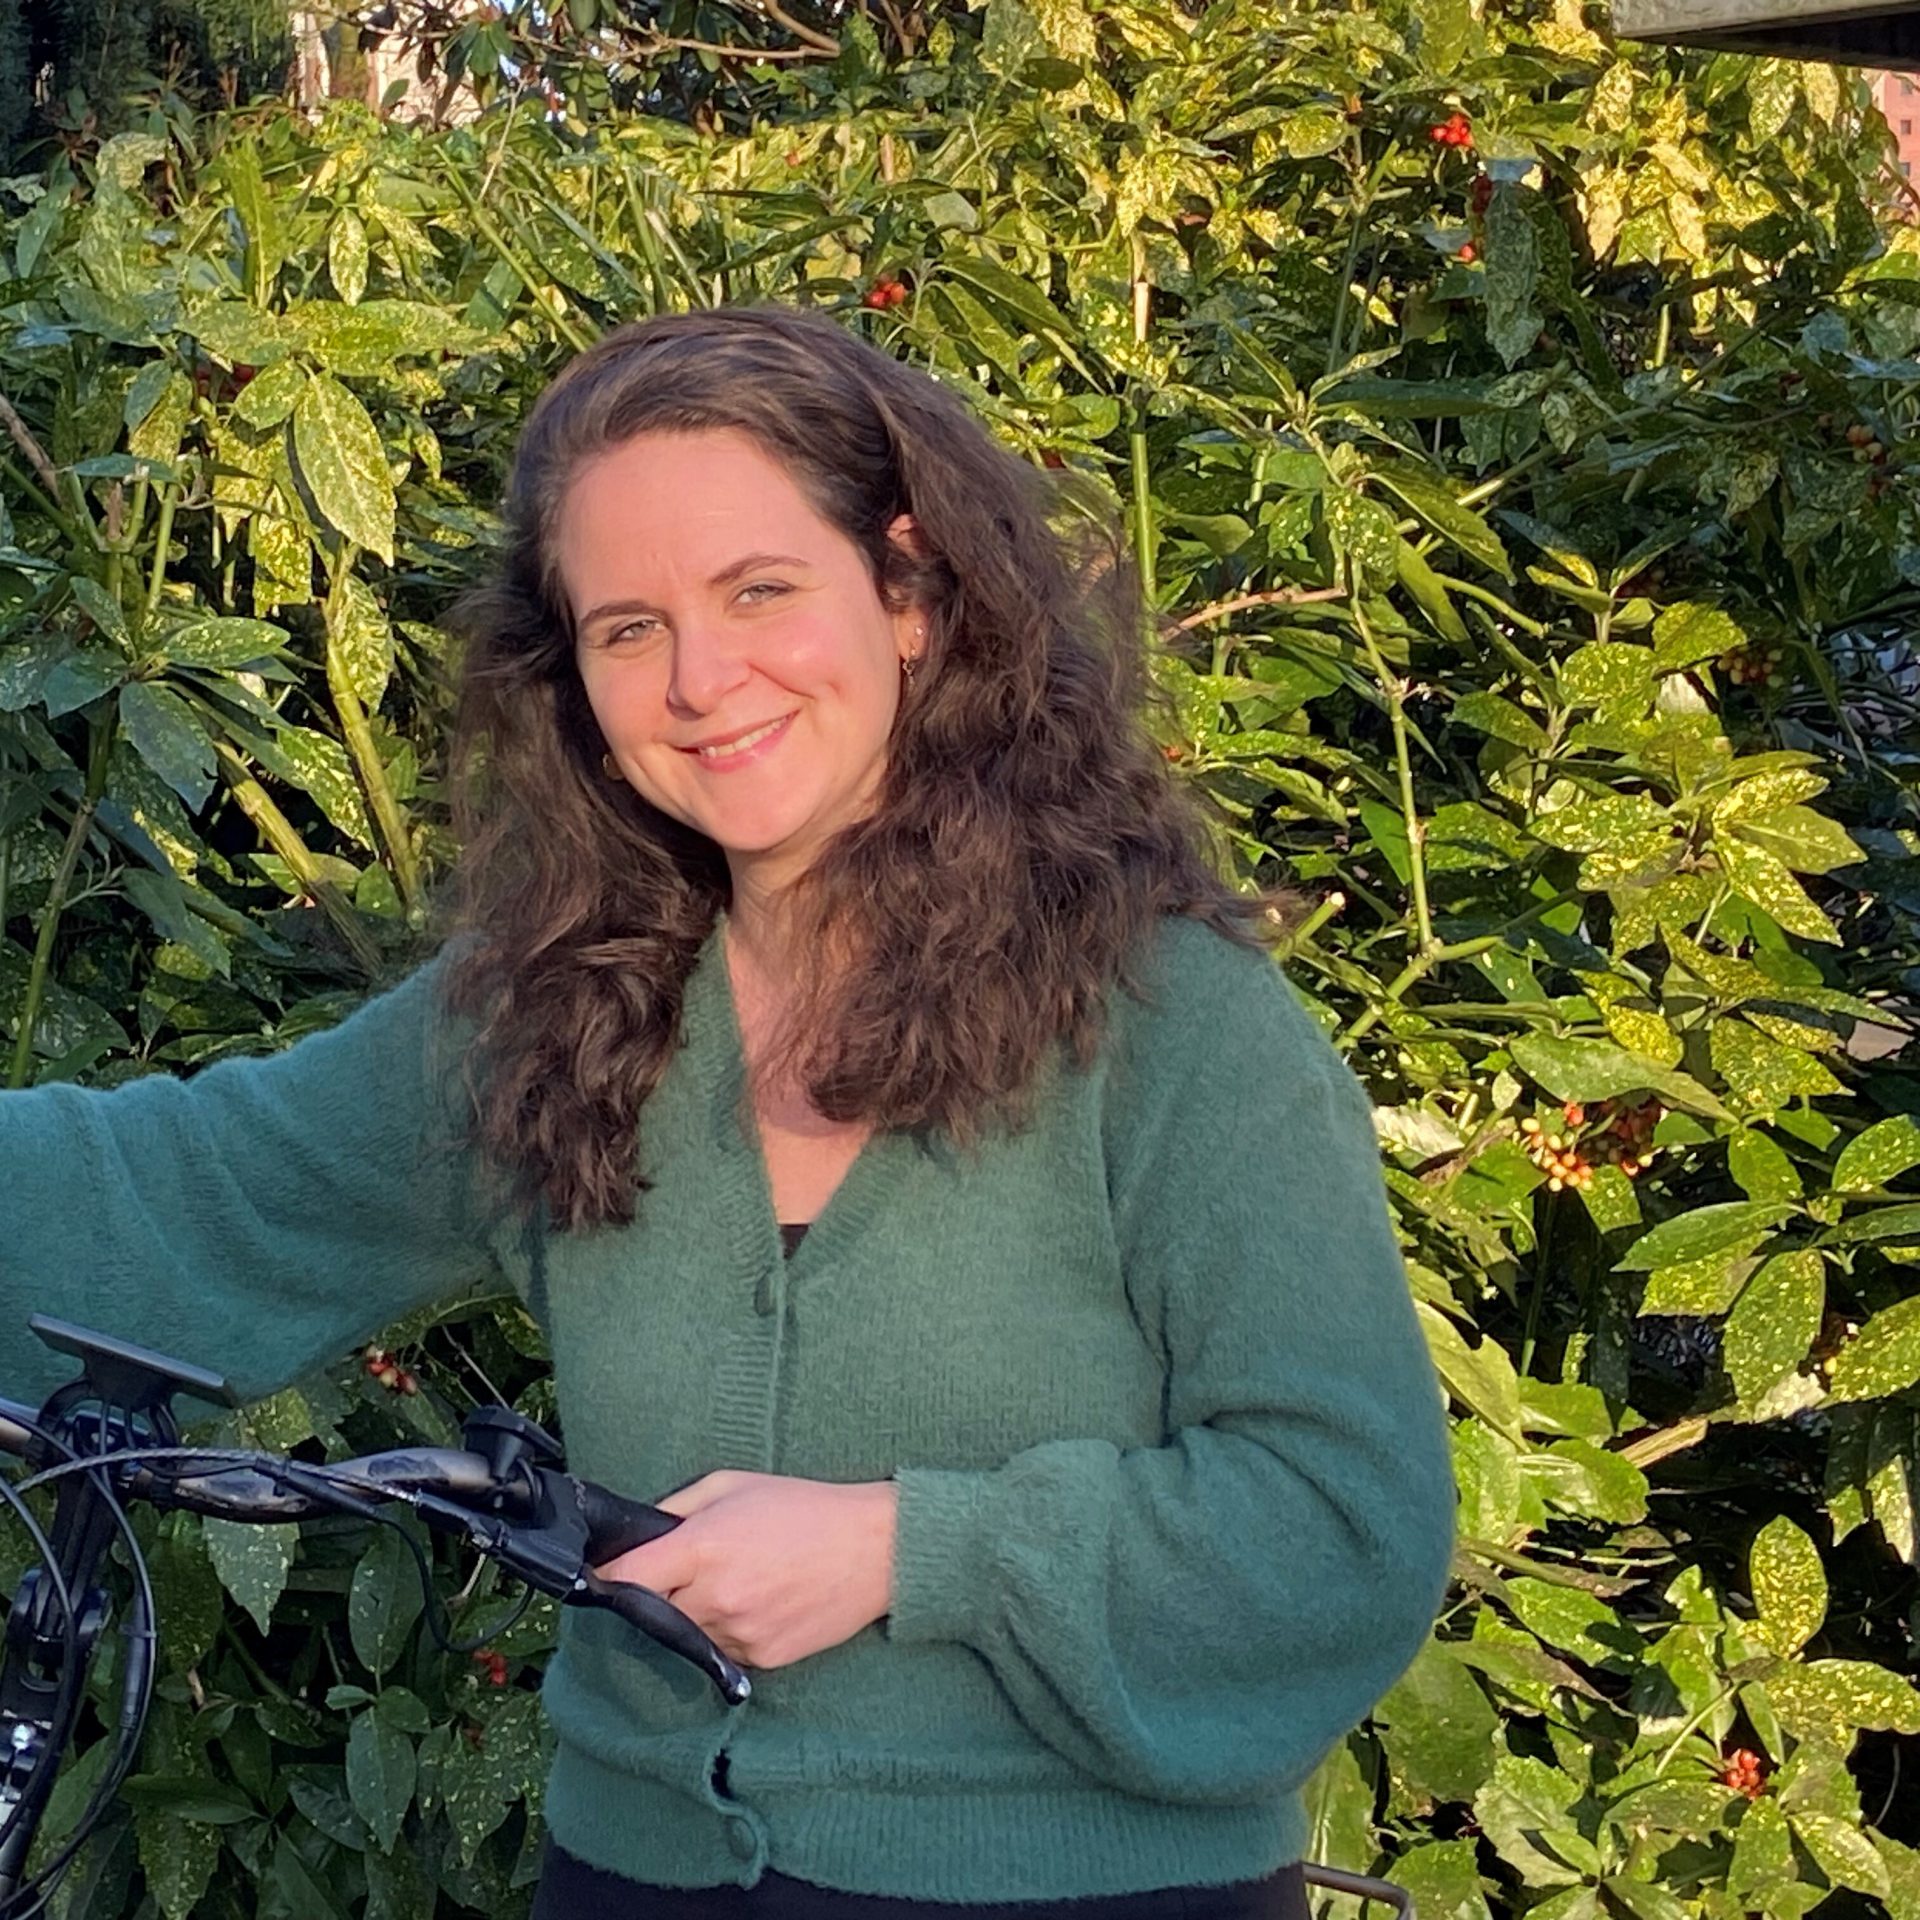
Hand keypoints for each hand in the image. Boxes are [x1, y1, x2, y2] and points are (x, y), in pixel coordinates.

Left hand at [594, 1470, 898, 1670]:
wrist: (874, 1548)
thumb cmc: (804, 1507)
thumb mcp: (732, 1485)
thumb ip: (675, 1509)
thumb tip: (635, 1534)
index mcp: (703, 1547)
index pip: (626, 1577)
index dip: (608, 1575)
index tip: (603, 1573)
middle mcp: (716, 1597)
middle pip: (654, 1611)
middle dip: (661, 1592)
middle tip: (689, 1569)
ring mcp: (740, 1634)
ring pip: (689, 1635)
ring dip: (696, 1615)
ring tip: (735, 1582)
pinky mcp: (763, 1659)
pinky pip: (723, 1650)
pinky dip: (728, 1631)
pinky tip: (758, 1601)